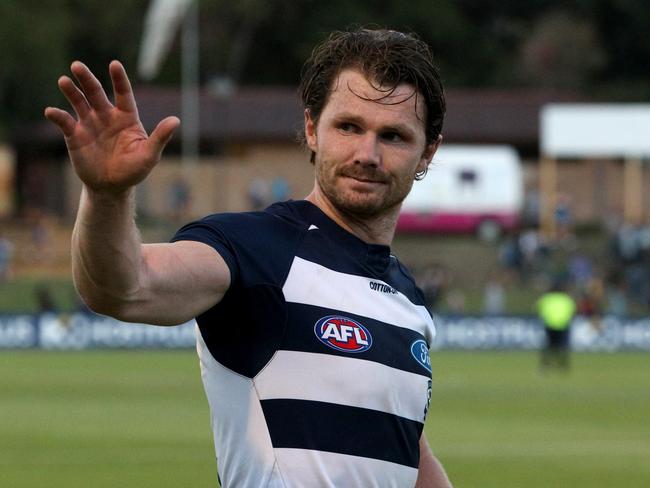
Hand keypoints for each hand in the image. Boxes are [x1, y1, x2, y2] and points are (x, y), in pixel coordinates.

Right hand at [44, 61, 179, 193]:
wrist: (111, 186)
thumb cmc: (134, 170)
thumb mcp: (149, 155)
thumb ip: (160, 137)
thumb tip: (175, 120)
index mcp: (126, 117)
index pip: (123, 94)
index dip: (119, 79)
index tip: (114, 65)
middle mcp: (106, 116)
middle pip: (96, 92)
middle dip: (87, 79)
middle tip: (77, 66)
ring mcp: (89, 124)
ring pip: (79, 102)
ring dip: (71, 91)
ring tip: (64, 81)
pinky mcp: (74, 135)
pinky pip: (64, 122)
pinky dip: (57, 116)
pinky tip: (51, 112)